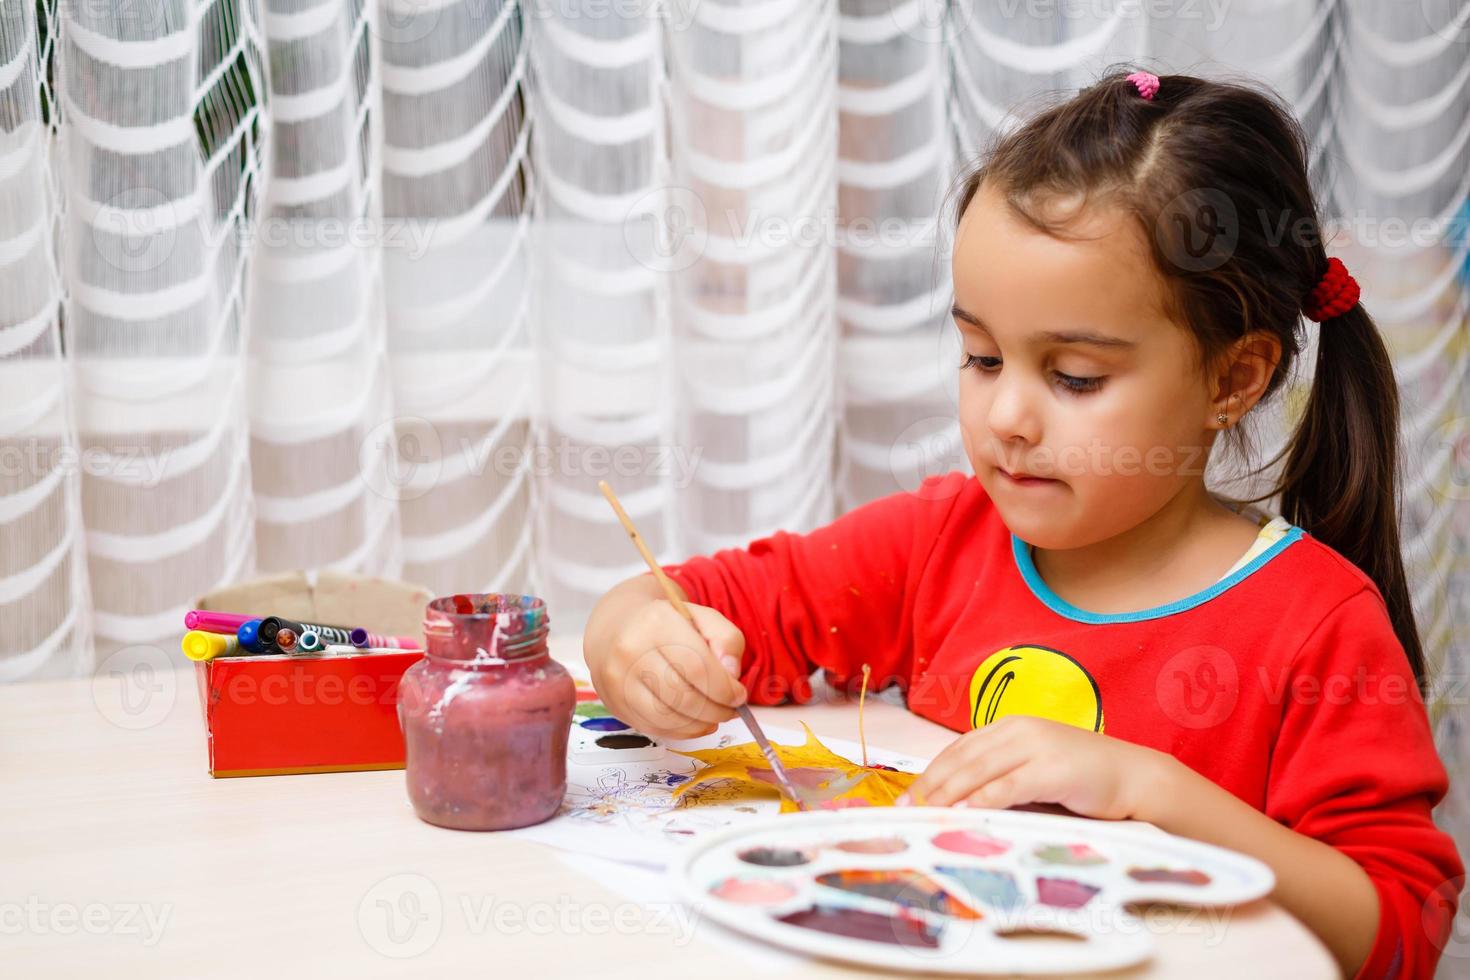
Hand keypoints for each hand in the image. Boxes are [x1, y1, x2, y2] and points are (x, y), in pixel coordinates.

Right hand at [586, 598, 747, 739]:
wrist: (617, 629)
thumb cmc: (666, 625)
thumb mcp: (702, 617)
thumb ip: (726, 639)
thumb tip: (732, 673)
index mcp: (656, 623)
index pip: (697, 667)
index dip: (724, 689)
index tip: (739, 695)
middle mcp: (631, 651)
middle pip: (682, 697)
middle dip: (715, 710)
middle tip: (730, 710)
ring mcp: (619, 681)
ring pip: (667, 718)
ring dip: (700, 724)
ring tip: (714, 716)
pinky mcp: (616, 704)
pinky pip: (654, 728)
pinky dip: (681, 731)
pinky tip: (694, 721)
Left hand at [898, 715, 1174, 819]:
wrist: (1135, 777)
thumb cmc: (1083, 778)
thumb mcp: (1035, 769)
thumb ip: (1001, 777)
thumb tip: (958, 803)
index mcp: (1011, 726)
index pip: (959, 748)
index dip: (931, 772)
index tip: (909, 795)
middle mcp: (1019, 730)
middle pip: (962, 758)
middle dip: (931, 784)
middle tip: (906, 809)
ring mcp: (1037, 746)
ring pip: (979, 770)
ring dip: (948, 793)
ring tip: (924, 813)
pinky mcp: (1052, 769)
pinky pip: (1008, 786)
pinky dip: (982, 800)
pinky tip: (964, 814)